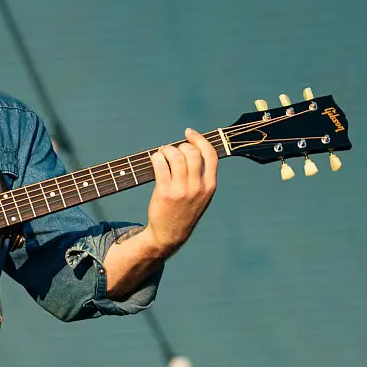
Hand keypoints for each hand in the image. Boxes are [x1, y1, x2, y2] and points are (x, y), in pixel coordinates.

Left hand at [145, 127, 217, 255]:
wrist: (170, 234)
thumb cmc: (184, 211)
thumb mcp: (201, 195)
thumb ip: (201, 175)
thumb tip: (190, 147)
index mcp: (210, 186)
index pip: (211, 155)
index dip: (199, 139)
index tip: (188, 132)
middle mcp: (198, 188)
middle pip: (192, 153)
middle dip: (179, 146)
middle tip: (171, 150)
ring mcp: (182, 191)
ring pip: (176, 156)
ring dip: (166, 150)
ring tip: (161, 154)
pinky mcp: (165, 193)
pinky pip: (160, 165)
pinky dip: (156, 157)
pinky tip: (155, 159)